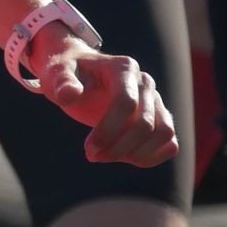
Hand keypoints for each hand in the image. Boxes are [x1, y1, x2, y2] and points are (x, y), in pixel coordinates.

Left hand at [30, 35, 177, 166]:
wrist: (77, 72)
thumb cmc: (66, 72)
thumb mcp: (56, 73)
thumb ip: (62, 83)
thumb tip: (71, 94)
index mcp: (123, 68)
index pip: (126, 103)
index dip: (108, 130)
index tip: (88, 148)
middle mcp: (145, 83)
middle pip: (145, 123)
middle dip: (118, 147)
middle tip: (92, 156)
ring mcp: (155, 100)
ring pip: (163, 133)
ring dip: (137, 154)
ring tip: (106, 157)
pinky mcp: (158, 117)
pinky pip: (169, 142)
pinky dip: (152, 156)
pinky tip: (124, 158)